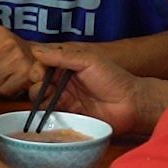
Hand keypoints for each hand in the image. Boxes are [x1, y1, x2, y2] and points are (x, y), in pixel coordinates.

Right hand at [28, 45, 155, 135]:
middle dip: (36, 85)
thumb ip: (63, 56)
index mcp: (67, 65)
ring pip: (41, 99)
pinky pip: (50, 115)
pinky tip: (47, 113)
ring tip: (49, 100)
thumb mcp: (88, 60)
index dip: (37, 70)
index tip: (38, 74)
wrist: (130, 104)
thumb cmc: (113, 78)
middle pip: (38, 83)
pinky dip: (44, 114)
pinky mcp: (68, 116)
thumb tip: (36, 50)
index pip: (42, 65)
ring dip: (40, 99)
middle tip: (45, 88)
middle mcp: (63, 82)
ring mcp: (65, 100)